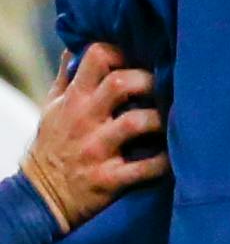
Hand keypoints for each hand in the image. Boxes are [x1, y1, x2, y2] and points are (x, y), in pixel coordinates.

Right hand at [20, 45, 164, 230]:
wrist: (40, 196)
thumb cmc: (53, 146)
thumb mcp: (52, 108)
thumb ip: (67, 78)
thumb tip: (79, 47)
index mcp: (73, 99)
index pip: (96, 57)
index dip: (122, 53)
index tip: (138, 61)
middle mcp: (84, 120)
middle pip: (120, 84)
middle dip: (149, 81)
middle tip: (167, 88)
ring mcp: (96, 150)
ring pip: (135, 122)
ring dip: (160, 120)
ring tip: (173, 121)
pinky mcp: (108, 179)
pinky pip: (144, 168)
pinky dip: (165, 162)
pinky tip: (175, 157)